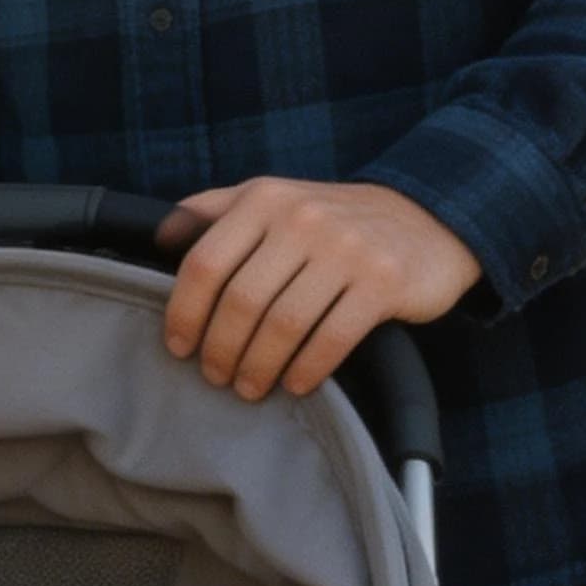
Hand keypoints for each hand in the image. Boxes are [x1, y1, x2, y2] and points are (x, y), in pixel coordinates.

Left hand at [159, 178, 479, 402]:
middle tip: (215, 376)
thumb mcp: (273, 198)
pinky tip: (296, 384)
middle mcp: (301, 218)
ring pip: (283, 324)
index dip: (183, 312)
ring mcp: (346, 248)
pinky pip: (332, 339)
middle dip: (220, 349)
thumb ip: (215, 210)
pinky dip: (307, 370)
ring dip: (259, 366)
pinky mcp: (383, 281)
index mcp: (264, 198)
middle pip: (240, 300)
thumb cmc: (332, 220)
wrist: (426, 219)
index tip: (178, 346)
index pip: (204, 262)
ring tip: (249, 387)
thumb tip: (159, 238)